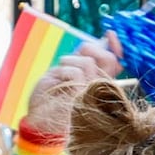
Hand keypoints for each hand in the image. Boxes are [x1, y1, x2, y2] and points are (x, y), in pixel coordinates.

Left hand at [26, 33, 116, 147]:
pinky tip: (58, 85)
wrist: (38, 119)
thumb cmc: (51, 95)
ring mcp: (94, 94)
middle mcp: (102, 88)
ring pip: (88, 63)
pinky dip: (62, 73)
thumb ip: (83, 57)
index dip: (116, 46)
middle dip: (90, 49)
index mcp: (100, 80)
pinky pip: (76, 73)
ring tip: (59, 77)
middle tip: (74, 57)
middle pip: (108, 58)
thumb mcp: (68, 70)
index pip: (116, 61)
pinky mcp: (84, 97)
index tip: (111, 35)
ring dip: (68, 63)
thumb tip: (102, 40)